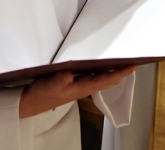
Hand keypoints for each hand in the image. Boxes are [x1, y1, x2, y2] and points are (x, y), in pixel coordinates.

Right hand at [19, 65, 135, 118]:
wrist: (31, 102)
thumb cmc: (42, 94)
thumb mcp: (50, 84)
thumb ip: (61, 79)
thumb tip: (70, 74)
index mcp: (83, 87)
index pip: (107, 79)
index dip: (121, 73)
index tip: (133, 65)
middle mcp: (85, 87)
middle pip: (108, 79)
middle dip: (121, 72)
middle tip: (133, 61)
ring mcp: (81, 85)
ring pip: (102, 78)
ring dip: (113, 71)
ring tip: (122, 61)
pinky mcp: (75, 83)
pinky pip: (94, 76)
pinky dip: (102, 70)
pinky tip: (101, 64)